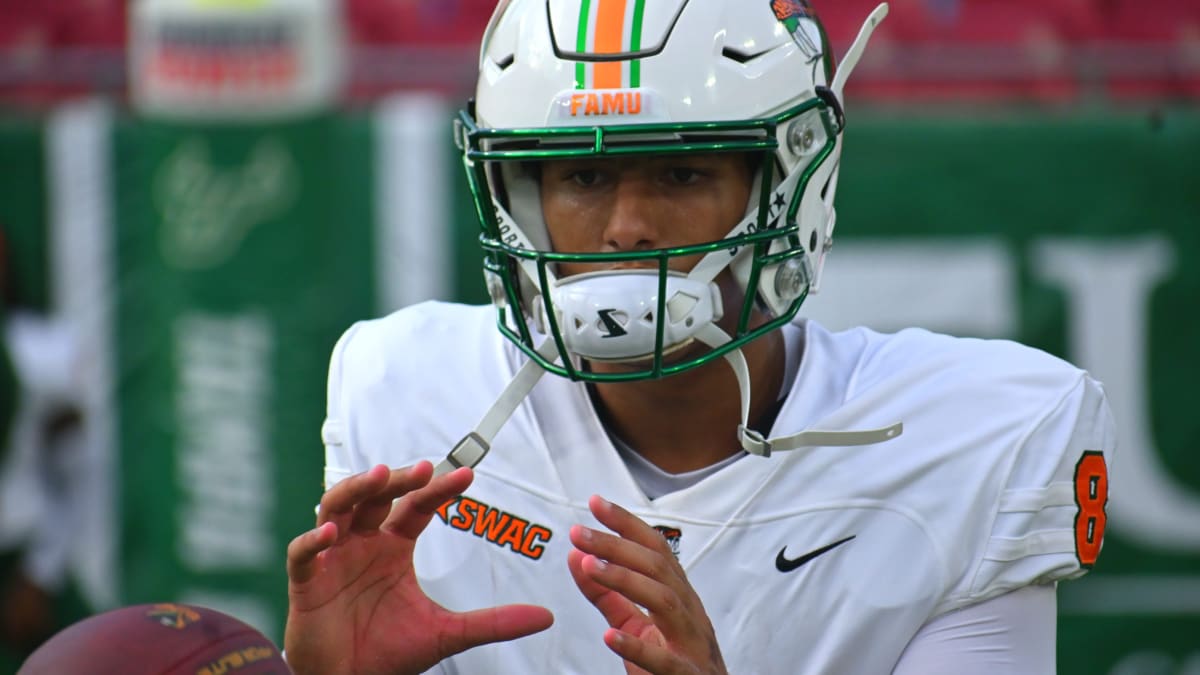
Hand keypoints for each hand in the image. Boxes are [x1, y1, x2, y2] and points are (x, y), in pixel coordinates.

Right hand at [284, 461, 553, 674]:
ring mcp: (332, 559)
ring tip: (377, 477)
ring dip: (355, 491)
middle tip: (421, 469)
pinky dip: (313, 540)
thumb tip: (545, 616)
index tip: (466, 475)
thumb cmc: (388, 653)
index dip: (438, 489)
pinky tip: (330, 532)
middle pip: (376, 496)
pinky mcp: (306, 583)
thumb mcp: (448, 634)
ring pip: (336, 508)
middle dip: (396, 479)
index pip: (416, 507)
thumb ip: (494, 622)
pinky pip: (303, 554)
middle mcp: (363, 544)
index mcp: (394, 547)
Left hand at [568, 495, 726, 674]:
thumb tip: (577, 557)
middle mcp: (690, 612)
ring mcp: (692, 644)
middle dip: (616, 546)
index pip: (655, 549)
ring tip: (591, 568)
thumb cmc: (673, 663)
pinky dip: (636, 648)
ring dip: (626, 580)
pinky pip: (665, 661)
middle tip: (579, 533)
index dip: (626, 524)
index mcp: (680, 596)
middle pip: (656, 568)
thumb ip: (607, 594)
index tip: (595, 503)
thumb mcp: (635, 625)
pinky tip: (609, 636)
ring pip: (665, 602)